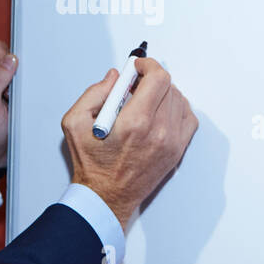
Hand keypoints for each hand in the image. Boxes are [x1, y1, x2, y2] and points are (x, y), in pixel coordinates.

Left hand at [0, 40, 16, 166]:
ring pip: (20, 69)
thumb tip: (11, 60)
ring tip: (15, 98)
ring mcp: (3, 83)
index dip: (6, 57)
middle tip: (12, 90)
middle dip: (16, 71)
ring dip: (21, 82)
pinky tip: (21, 101)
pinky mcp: (15, 92)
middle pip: (9, 56)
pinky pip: (26, 81)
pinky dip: (27, 89)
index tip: (12, 73)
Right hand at [61, 58, 198, 231]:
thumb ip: (94, 93)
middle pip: (169, 87)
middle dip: (152, 78)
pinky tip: (160, 112)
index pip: (158, 78)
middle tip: (136, 84)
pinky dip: (177, 109)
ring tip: (145, 99)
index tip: (138, 66)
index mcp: (135, 122)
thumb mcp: (74, 122)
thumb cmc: (91, 164)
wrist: (106, 197)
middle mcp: (159, 132)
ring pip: (179, 100)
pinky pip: (188, 118)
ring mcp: (172, 143)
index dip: (148, 65)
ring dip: (164, 93)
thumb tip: (115, 77)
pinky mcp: (177, 151)